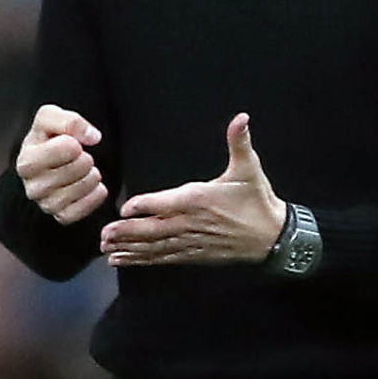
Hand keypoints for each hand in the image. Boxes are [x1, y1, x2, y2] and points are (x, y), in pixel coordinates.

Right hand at [16, 104, 107, 224]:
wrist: (44, 163)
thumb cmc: (46, 139)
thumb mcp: (50, 118)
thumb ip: (70, 120)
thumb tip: (92, 137)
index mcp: (27, 161)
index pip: (68, 147)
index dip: (76, 141)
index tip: (70, 143)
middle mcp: (33, 187)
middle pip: (79, 167)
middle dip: (85, 158)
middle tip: (78, 157)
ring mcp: (46, 204)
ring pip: (85, 187)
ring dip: (92, 175)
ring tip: (84, 170)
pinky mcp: (61, 216)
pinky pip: (87, 207)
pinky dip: (95, 194)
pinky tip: (91, 186)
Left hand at [100, 114, 287, 265]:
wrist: (273, 236)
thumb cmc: (257, 201)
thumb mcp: (249, 168)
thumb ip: (239, 143)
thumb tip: (241, 118)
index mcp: (201, 200)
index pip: (169, 202)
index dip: (147, 205)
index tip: (126, 208)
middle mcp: (192, 223)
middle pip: (155, 229)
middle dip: (128, 233)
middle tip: (104, 234)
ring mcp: (191, 241)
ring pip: (155, 247)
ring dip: (130, 248)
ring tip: (106, 250)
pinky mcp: (193, 254)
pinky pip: (164, 257)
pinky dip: (142, 260)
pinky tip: (123, 260)